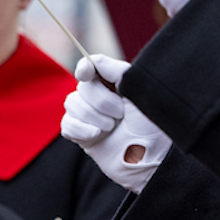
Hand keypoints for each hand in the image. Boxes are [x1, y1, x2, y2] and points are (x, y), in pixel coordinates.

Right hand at [60, 55, 171, 192]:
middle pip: (82, 87)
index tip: (86, 74)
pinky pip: (67, 124)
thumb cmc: (152, 126)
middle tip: (121, 115)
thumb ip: (116, 71)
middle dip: (101, 102)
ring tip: (112, 128)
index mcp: (114, 83)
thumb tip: (91, 60)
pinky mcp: (81, 135)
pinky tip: (96, 136)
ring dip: (93, 117)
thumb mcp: (139, 92)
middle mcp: (99, 97)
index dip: (85, 68)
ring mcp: (88, 116)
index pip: (90, 66)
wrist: (150, 160)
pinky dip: (80, 129)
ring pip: (71, 104)